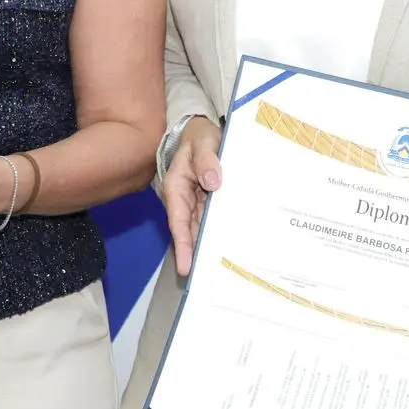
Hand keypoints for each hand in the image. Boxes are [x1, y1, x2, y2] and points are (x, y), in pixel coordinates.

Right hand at [161, 116, 221, 276]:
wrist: (203, 130)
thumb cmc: (199, 136)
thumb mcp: (203, 142)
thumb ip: (206, 159)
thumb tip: (212, 182)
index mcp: (176, 187)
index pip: (178, 221)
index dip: (182, 244)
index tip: (185, 267)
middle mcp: (185, 199)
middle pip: (190, 231)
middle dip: (196, 254)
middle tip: (207, 278)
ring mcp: (198, 202)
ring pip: (202, 228)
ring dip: (209, 246)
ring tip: (219, 270)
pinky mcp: (210, 201)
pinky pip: (214, 219)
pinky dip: (220, 232)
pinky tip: (232, 246)